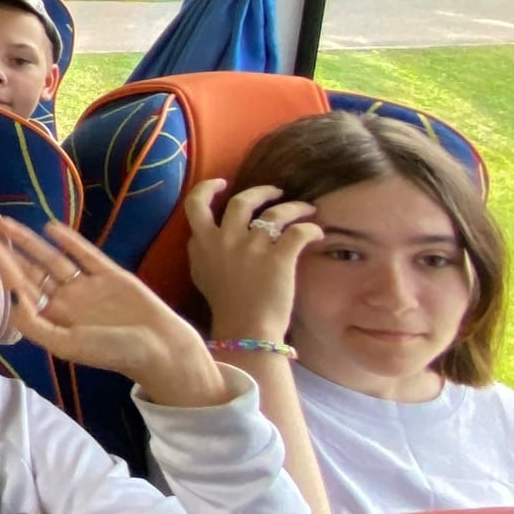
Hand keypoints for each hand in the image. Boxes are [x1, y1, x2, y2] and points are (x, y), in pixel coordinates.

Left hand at [0, 220, 225, 408]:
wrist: (160, 348)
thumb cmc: (113, 352)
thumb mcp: (68, 345)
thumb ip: (37, 325)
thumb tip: (11, 301)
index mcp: (53, 319)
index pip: (18, 287)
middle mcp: (65, 301)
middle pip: (28, 270)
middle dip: (4, 250)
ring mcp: (86, 286)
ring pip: (51, 259)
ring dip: (28, 241)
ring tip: (5, 223)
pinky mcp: (110, 275)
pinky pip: (84, 254)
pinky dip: (68, 240)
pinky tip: (49, 227)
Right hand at [184, 181, 319, 337]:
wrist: (245, 329)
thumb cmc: (224, 306)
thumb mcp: (200, 274)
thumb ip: (200, 251)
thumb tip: (202, 236)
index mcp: (203, 242)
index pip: (196, 204)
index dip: (209, 188)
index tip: (222, 183)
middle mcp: (226, 238)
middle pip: (242, 201)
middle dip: (262, 192)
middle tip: (276, 192)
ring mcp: (254, 247)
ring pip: (276, 212)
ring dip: (294, 207)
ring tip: (306, 209)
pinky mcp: (280, 257)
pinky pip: (300, 231)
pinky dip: (311, 229)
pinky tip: (316, 233)